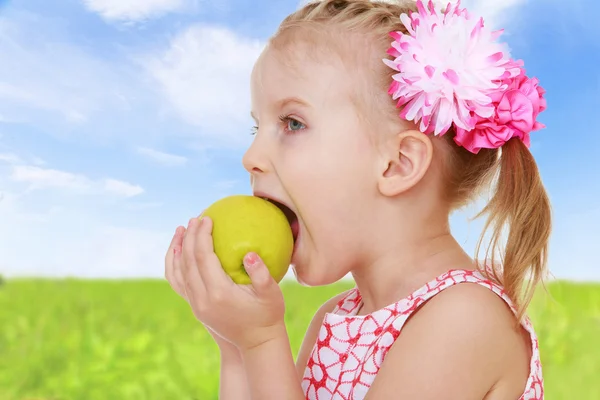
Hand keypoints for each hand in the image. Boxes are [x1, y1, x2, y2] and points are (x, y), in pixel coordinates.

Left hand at [167, 216, 286, 350]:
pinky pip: (178, 283)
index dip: (202, 236)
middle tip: (195, 218)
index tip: (207, 218)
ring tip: (180, 230)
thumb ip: (262, 275)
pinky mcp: (196, 308)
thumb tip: (250, 254)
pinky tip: (179, 252)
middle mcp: (202, 299)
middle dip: (189, 237)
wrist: (257, 343)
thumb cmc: (268, 315)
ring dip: (177, 249)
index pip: (203, 258)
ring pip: (177, 273)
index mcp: (219, 293)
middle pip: (187, 262)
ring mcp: (196, 305)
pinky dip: (175, 265)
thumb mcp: (271, 295)